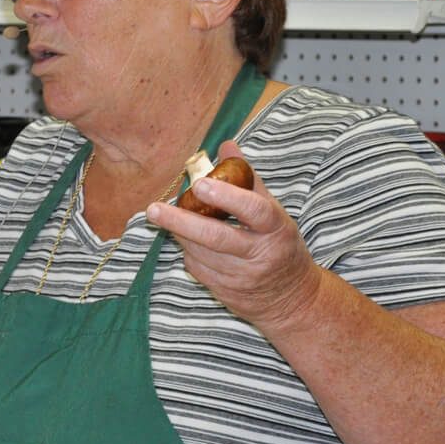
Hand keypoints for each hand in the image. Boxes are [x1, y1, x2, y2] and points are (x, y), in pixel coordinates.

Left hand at [145, 140, 322, 330]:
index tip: (200, 184)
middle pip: (216, 237)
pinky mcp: (224, 291)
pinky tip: (185, 238)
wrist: (290, 298)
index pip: (254, 209)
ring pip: (200, 252)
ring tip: (164, 215)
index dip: (227, 196)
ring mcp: (240, 276)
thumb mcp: (273, 211)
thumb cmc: (279, 244)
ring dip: (179, 232)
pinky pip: (196, 267)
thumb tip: (226, 144)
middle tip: (154, 209)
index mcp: (275, 228)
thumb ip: (248, 179)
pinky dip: (187, 249)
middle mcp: (258, 254)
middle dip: (181, 222)